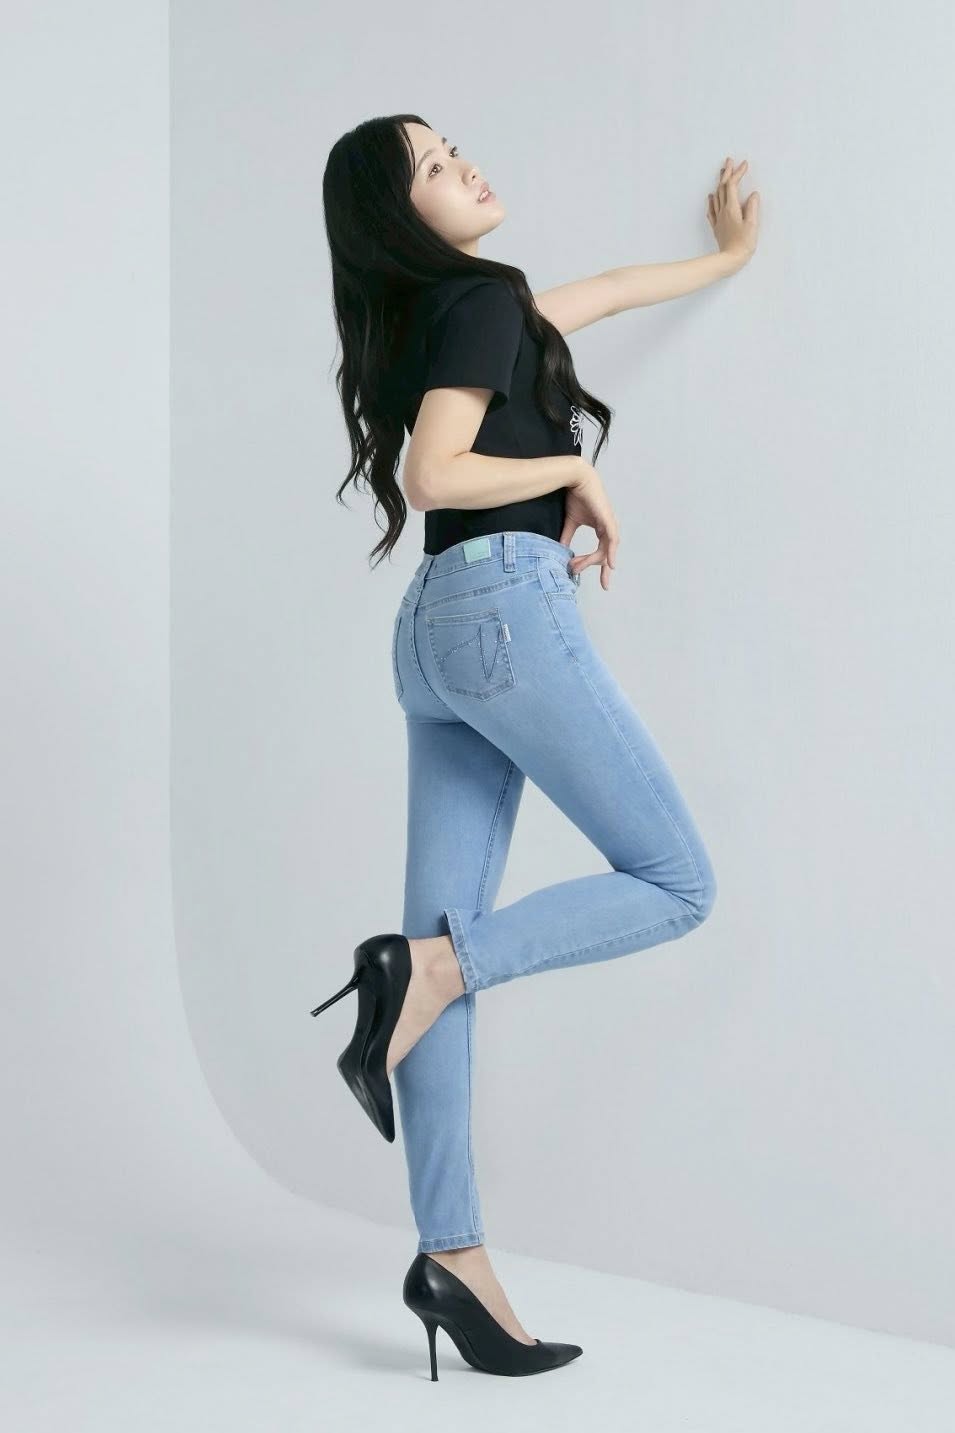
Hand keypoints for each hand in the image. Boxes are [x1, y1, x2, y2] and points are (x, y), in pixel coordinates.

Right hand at [560, 462, 619, 590]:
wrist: (575, 478)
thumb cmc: (574, 496)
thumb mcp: (570, 521)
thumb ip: (567, 537)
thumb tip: (561, 551)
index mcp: (601, 528)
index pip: (603, 551)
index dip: (600, 566)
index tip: (601, 582)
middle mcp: (608, 527)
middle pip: (607, 554)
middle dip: (603, 570)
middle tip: (599, 584)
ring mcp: (609, 523)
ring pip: (606, 549)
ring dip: (595, 560)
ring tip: (579, 567)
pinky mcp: (607, 519)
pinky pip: (612, 539)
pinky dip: (611, 552)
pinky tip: (610, 564)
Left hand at [707, 156, 758, 268]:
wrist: (729, 260)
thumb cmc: (743, 244)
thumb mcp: (752, 225)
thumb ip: (753, 208)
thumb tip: (754, 195)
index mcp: (732, 208)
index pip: (733, 185)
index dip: (738, 173)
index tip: (744, 164)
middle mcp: (723, 211)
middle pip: (722, 187)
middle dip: (727, 173)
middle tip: (730, 161)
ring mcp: (718, 219)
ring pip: (716, 196)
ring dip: (719, 183)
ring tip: (722, 173)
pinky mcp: (717, 227)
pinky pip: (712, 210)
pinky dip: (712, 200)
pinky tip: (711, 197)